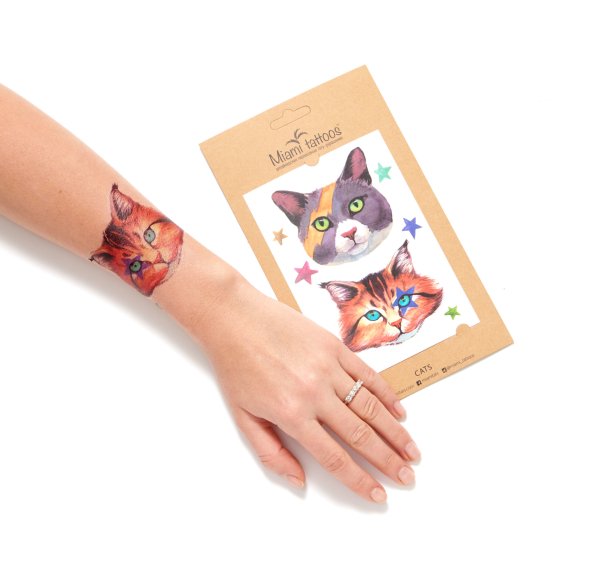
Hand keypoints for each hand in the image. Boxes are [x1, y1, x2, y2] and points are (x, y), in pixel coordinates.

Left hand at [201, 278, 420, 502]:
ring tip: (412, 451)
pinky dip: (386, 394)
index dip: (359, 480)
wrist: (234, 318)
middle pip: (360, 434)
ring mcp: (328, 367)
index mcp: (291, 414)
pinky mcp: (334, 346)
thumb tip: (300, 481)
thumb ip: (271, 453)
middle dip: (387, 460)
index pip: (334, 457)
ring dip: (394, 432)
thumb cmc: (236, 368)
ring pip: (370, 406)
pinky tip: (399, 411)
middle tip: (407, 477)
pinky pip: (367, 374)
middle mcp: (314, 392)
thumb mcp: (243, 417)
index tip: (378, 494)